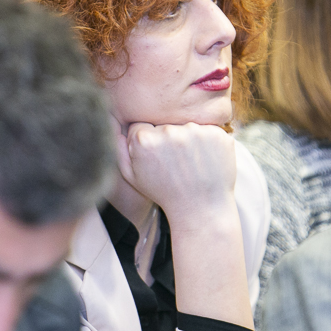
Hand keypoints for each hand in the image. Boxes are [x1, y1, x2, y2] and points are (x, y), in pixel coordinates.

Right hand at [116, 121, 236, 220]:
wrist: (201, 209)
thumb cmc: (165, 193)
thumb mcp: (132, 176)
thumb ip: (118, 149)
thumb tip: (113, 121)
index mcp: (144, 139)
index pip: (141, 125)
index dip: (148, 141)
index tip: (156, 157)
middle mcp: (169, 131)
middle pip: (164, 123)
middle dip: (167, 139)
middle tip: (175, 162)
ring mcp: (196, 132)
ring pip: (186, 125)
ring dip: (188, 139)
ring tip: (190, 164)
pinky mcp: (217, 134)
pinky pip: (208, 129)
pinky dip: (207, 142)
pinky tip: (205, 161)